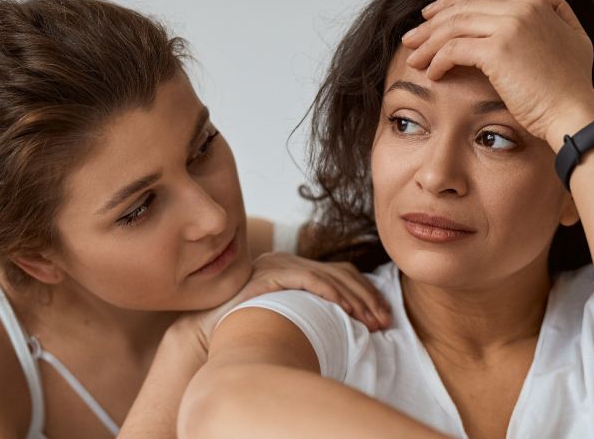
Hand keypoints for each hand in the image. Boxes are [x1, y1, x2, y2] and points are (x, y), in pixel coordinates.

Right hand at [184, 253, 391, 346]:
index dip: (366, 294)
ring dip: (355, 299)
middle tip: (384, 322)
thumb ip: (311, 316)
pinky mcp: (269, 273)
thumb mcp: (289, 320)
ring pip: (329, 277)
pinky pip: (307, 279)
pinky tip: (346, 309)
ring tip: (370, 321)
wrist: (208, 333)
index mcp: (295, 269)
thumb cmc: (247, 330)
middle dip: (368, 299)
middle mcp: (288, 261)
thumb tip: (347, 330)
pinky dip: (330, 293)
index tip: (383, 318)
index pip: (342, 274)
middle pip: (341, 274)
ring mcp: (278, 264)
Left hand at [401, 0, 593, 147]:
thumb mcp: (573, 35)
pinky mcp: (497, 52)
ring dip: (427, 43)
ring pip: (452, 26)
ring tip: (413, 59)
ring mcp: (508, 27)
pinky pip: (453, 49)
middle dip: (431, 21)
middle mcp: (520, 8)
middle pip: (461, 6)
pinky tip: (433, 74)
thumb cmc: (572, 85)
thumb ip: (554, 6)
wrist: (573, 113)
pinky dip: (437, 61)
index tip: (433, 15)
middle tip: (412, 38)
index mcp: (533, 3)